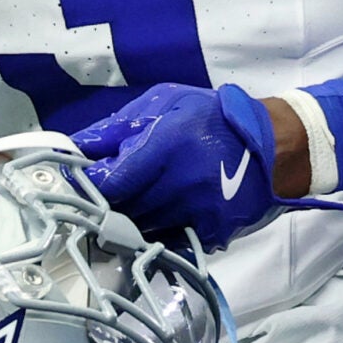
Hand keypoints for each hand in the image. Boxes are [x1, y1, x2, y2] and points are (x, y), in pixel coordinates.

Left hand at [72, 83, 282, 250]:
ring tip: (120, 206)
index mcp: (165, 148)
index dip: (87, 187)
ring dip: (126, 219)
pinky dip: (155, 232)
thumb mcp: (163, 103)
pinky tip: (151, 218)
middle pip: (123, 210)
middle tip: (92, 197)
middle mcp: (179, 185)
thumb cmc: (210, 116)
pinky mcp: (210, 233)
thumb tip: (74, 147)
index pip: (111, 182)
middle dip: (103, 205)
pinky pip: (169, 240)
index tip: (75, 183)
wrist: (269, 144)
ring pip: (141, 228)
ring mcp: (196, 213)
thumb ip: (117, 127)